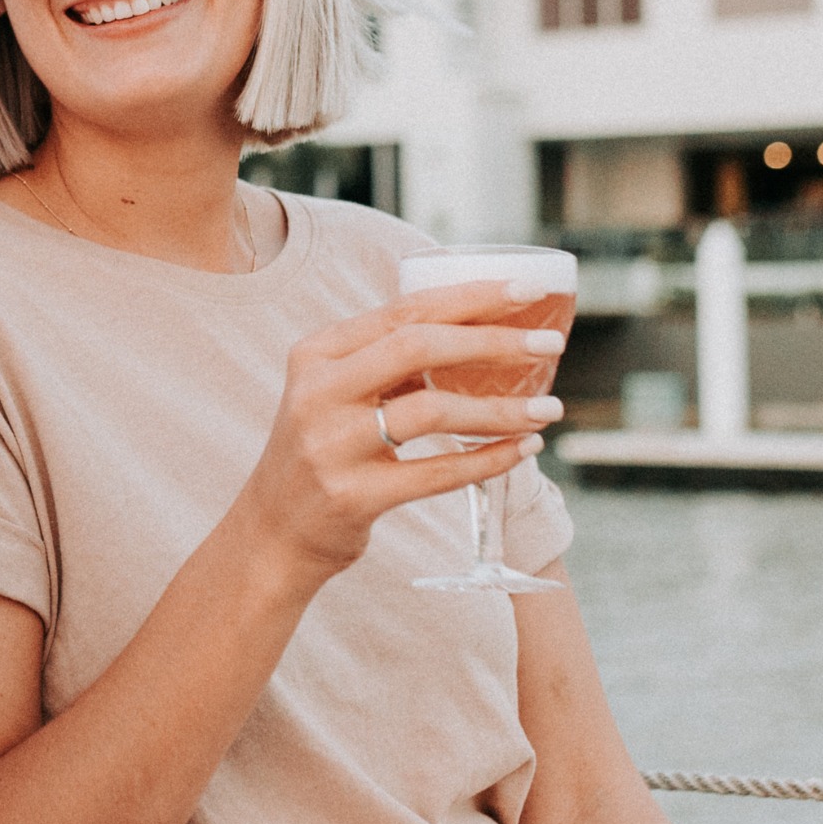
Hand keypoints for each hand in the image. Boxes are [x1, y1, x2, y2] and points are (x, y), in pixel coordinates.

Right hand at [226, 280, 564, 581]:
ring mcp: (331, 445)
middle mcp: (318, 392)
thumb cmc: (323, 452)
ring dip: (501, 409)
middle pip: (418, 348)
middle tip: (549, 345)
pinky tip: (522, 450)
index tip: (527, 291)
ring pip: (432, 410)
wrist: (274, 532)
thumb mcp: (335, 393)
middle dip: (493, 342)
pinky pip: (437, 472)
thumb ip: (385, 362)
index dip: (471, 296)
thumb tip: (480, 328)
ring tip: (548, 408)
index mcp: (317, 353)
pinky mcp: (352, 496)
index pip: (404, 310)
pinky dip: (488, 460)